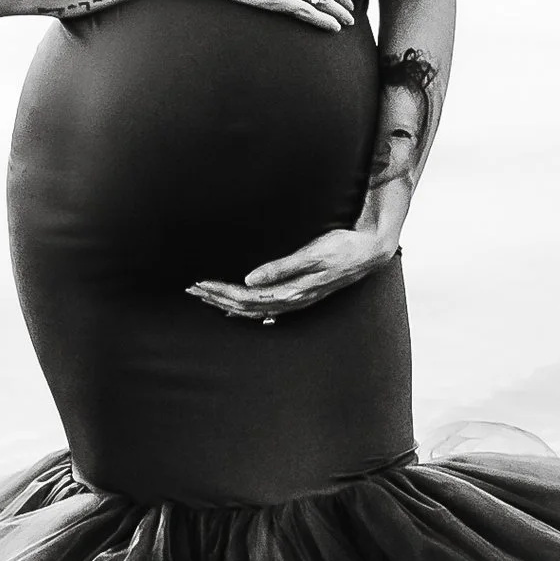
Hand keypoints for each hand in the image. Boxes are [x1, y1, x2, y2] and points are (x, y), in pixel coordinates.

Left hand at [187, 221, 397, 319]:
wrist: (369, 253)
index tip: (198, 284)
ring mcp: (296, 300)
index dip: (220, 292)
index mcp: (290, 290)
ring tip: (206, 297)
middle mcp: (291, 300)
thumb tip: (249, 279)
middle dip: (216, 298)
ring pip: (254, 309)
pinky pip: (267, 309)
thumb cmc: (342, 248)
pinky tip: (240, 312)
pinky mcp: (300, 295)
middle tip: (191, 289)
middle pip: (244, 306)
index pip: (245, 296)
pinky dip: (249, 311)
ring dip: (228, 303)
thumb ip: (281, 267)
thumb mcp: (312, 253)